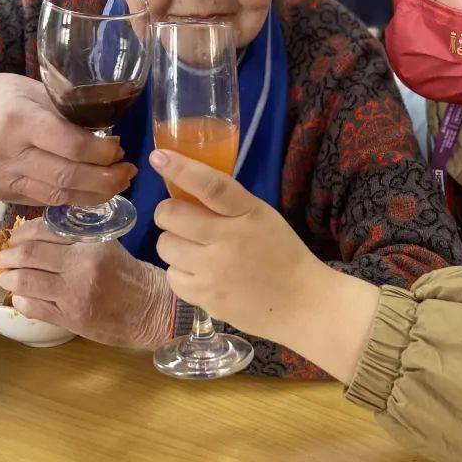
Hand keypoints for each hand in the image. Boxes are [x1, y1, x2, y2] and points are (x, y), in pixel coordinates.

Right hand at [0, 74, 136, 206]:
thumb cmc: (12, 97)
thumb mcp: (43, 92)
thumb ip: (74, 117)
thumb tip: (113, 145)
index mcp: (17, 119)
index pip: (71, 146)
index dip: (102, 153)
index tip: (120, 149)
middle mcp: (4, 153)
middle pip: (66, 176)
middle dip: (105, 179)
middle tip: (127, 171)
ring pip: (58, 196)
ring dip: (94, 193)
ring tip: (117, 182)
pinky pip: (45, 200)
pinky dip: (73, 197)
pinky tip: (92, 188)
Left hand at [0, 218, 174, 347]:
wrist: (152, 309)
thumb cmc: (130, 275)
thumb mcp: (108, 245)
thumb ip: (78, 238)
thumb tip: (36, 233)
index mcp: (91, 244)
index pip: (44, 231)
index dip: (21, 233)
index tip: (15, 238)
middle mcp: (81, 267)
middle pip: (29, 255)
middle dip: (8, 255)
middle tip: (4, 258)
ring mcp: (74, 295)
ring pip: (25, 281)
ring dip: (9, 278)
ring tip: (8, 276)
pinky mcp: (71, 319)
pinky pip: (33, 307)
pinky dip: (21, 300)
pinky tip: (23, 296)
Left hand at [149, 149, 379, 374]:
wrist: (302, 304)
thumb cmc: (281, 254)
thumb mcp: (263, 217)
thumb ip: (228, 204)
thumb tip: (183, 188)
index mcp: (249, 213)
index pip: (211, 186)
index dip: (181, 168)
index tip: (159, 158)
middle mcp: (229, 240)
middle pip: (172, 215)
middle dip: (169, 213)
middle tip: (180, 219)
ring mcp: (214, 272)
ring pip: (165, 245)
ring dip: (174, 243)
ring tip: (194, 249)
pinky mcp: (206, 298)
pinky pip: (172, 276)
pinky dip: (180, 271)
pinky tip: (199, 272)